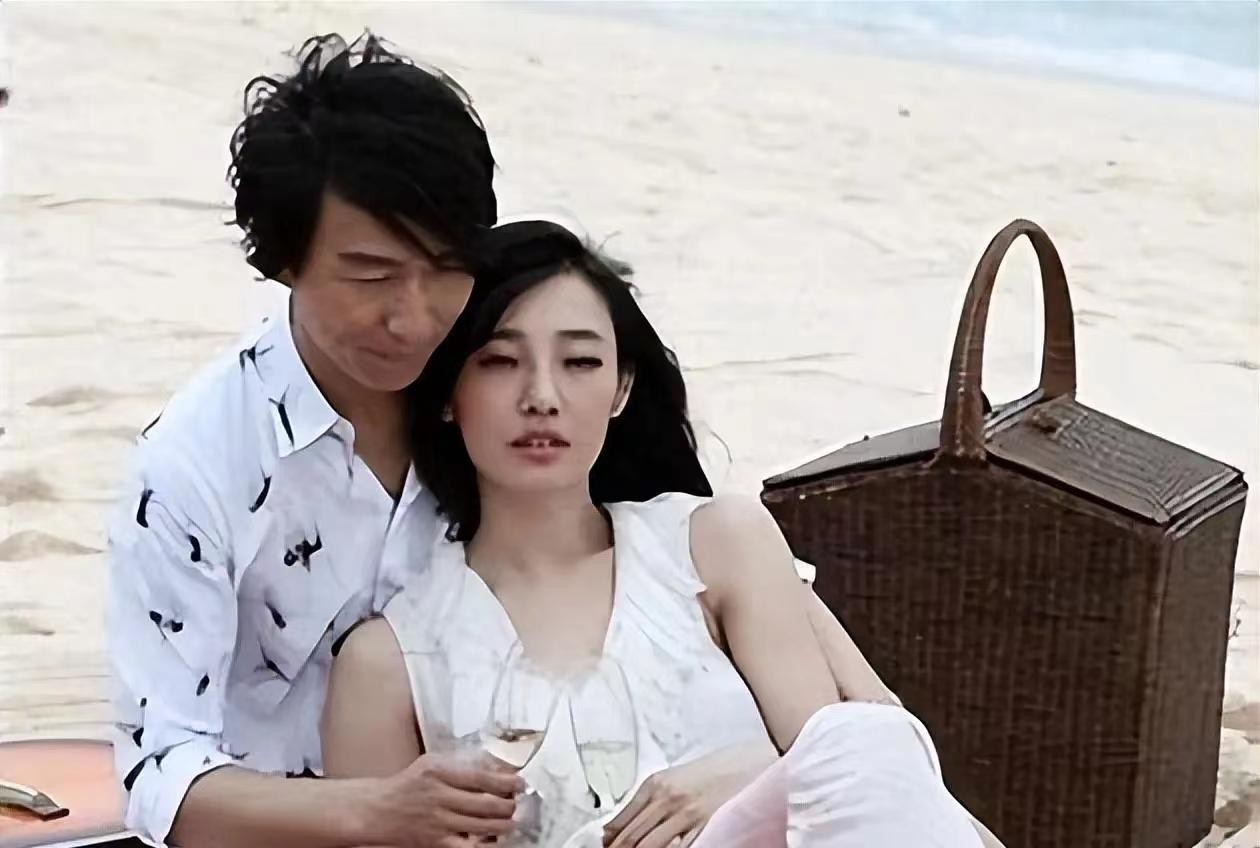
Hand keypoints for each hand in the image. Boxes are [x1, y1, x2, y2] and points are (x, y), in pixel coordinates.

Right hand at [367, 750, 524, 847]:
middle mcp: (439, 797)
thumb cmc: (408, 784)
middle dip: (509, 805)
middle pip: (485, 804)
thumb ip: (460, 764)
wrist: (379, 810)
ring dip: (504, 824)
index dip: (506, 782)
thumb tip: (494, 768)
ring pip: (481, 826)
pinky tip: (497, 840)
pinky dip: (487, 845)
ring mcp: (438, 822)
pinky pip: (468, 847)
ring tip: (513, 820)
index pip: (481, 778)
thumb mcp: (431, 763)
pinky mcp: (436, 842)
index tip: (520, 783)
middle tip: (518, 803)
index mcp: (438, 772)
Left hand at [602, 743, 774, 847]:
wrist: (741, 764)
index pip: (622, 819)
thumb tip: (617, 827)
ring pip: (650, 846)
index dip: (610, 839)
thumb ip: (646, 801)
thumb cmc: (706, 772)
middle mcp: (667, 798)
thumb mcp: (670, 780)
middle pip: (633, 836)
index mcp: (655, 784)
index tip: (605, 846)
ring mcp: (685, 814)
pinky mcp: (703, 825)